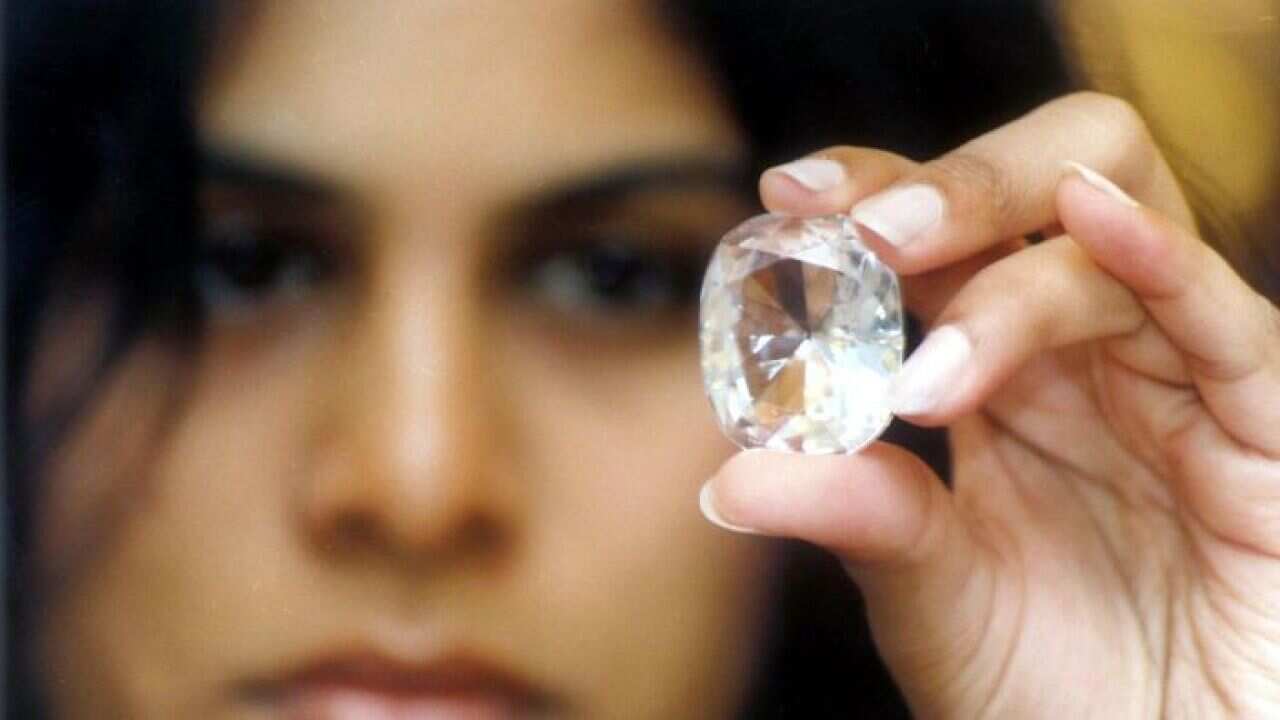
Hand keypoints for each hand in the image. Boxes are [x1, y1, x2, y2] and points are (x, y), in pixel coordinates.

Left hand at [699, 92, 1279, 717]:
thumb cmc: (1052, 693)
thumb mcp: (930, 596)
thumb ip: (855, 518)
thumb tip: (729, 481)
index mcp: (1003, 381)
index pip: (944, 245)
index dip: (875, 197)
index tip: (789, 195)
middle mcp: (1089, 362)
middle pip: (1039, 200)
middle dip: (950, 186)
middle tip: (860, 225)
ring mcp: (1180, 388)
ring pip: (1116, 243)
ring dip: (1007, 236)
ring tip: (903, 258)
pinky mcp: (1266, 437)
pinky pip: (1230, 326)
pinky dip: (1163, 261)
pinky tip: (1092, 218)